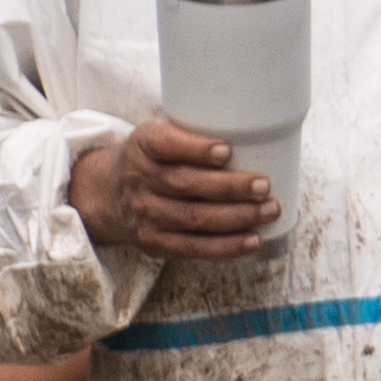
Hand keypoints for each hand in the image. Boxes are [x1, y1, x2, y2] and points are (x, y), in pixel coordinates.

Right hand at [76, 119, 277, 260]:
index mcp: (143, 144)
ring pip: (194, 218)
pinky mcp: (154, 242)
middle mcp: (140, 179)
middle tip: (264, 185)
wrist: (111, 193)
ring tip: (269, 210)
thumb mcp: (160, 134)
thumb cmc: (155, 158)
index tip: (227, 150)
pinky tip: (253, 239)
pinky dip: (226, 246)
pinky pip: (194, 248)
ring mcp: (145, 214)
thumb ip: (193, 132)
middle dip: (230, 187)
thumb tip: (258, 132)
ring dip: (237, 217)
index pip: (165, 144)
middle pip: (186, 184)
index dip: (196, 148)